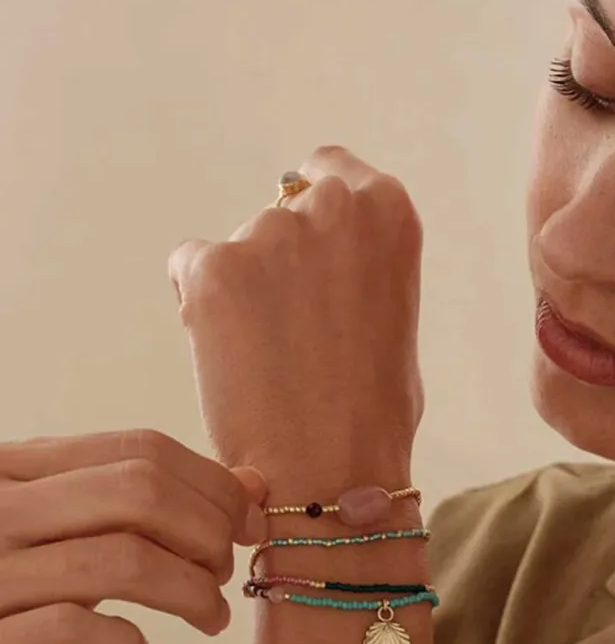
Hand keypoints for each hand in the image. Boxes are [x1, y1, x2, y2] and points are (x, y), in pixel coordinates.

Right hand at [0, 430, 266, 643]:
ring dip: (191, 593)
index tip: (248, 524)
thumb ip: (138, 500)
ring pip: (121, 561)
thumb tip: (252, 485)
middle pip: (141, 493)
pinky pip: (73, 630)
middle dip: (208, 533)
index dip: (214, 485)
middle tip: (224, 573)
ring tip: (210, 618)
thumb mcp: (56, 523)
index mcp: (10, 467)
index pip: (139, 450)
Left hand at [168, 146, 425, 497]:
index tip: (312, 248)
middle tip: (290, 325)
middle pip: (284, 209)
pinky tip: (234, 360)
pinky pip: (192, 269)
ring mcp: (269, 234)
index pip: (331, 169)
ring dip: (244, 288)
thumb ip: (361, 269)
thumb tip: (323, 262)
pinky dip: (204, 307)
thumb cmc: (375, 413)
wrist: (335, 474)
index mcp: (389, 213)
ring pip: (239, 246)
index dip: (317, 208)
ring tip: (268, 360)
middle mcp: (332, 209)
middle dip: (282, 255)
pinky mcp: (212, 269)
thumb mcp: (394, 317)